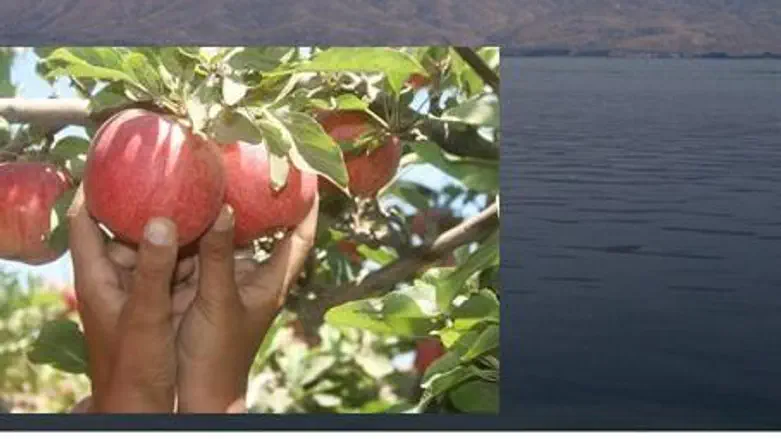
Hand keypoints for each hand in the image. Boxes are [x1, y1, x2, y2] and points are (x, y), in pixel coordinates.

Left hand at [67, 187, 192, 412]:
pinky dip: (192, 248)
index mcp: (98, 276)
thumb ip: (154, 268)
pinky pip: (177, 264)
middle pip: (126, 226)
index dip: (93, 187)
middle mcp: (118, 276)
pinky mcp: (163, 299)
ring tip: (197, 189)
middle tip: (169, 168)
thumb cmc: (135, 366)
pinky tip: (214, 231)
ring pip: (157, 244)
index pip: (84, 220)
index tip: (111, 156)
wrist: (147, 406)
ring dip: (175, 222)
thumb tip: (161, 218)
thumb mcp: (145, 313)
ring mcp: (141, 287)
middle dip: (146, 198)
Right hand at [174, 196, 318, 412]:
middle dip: (261, 199)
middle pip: (265, 230)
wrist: (195, 394)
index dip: (308, 207)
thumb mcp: (219, 302)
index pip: (300, 237)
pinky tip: (186, 208)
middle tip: (256, 163)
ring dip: (225, 211)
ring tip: (221, 175)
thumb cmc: (218, 356)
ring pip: (229, 237)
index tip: (311, 176)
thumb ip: (219, 257)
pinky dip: (197, 230)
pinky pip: (201, 250)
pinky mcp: (200, 286)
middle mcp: (253, 276)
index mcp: (272, 281)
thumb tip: (224, 208)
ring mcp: (226, 280)